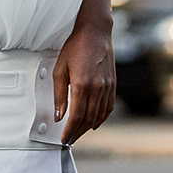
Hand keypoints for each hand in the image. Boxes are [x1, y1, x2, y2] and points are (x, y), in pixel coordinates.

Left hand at [54, 22, 115, 145]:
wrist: (95, 33)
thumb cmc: (75, 47)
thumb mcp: (60, 69)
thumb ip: (59, 95)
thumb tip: (59, 115)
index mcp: (82, 85)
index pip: (76, 116)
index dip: (69, 131)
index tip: (64, 138)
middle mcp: (97, 88)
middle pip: (88, 120)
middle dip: (77, 132)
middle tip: (69, 139)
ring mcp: (107, 87)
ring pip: (99, 116)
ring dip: (88, 128)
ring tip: (78, 133)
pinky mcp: (113, 84)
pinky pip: (108, 108)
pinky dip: (101, 119)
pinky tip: (94, 123)